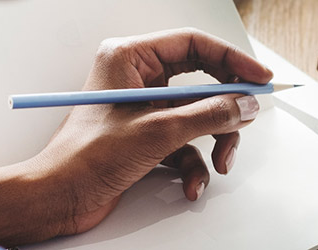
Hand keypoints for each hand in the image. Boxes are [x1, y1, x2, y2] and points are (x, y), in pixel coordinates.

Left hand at [34, 28, 271, 234]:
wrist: (58, 198)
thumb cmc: (85, 158)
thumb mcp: (158, 132)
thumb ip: (208, 115)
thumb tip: (243, 104)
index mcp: (129, 58)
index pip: (193, 44)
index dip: (232, 59)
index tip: (259, 78)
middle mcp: (136, 78)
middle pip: (201, 81)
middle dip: (224, 108)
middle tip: (247, 118)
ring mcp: (142, 109)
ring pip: (197, 116)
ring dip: (213, 142)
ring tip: (220, 162)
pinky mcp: (145, 137)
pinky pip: (185, 143)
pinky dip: (193, 165)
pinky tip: (191, 184)